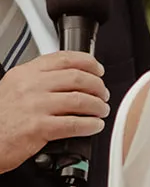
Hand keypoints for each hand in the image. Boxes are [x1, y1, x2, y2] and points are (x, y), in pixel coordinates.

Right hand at [0, 53, 108, 173]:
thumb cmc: (0, 119)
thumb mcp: (13, 89)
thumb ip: (38, 81)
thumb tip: (68, 79)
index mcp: (25, 73)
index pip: (63, 58)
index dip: (87, 62)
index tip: (97, 69)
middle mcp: (30, 86)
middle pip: (77, 78)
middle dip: (97, 86)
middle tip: (103, 94)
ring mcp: (35, 106)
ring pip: (80, 100)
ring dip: (97, 106)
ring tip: (101, 110)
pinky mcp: (39, 128)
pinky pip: (74, 123)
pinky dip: (90, 125)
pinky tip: (94, 126)